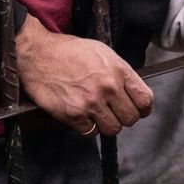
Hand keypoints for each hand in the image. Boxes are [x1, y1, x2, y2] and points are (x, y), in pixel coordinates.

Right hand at [15, 22, 151, 138]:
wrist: (38, 54)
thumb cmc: (68, 51)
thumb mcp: (102, 52)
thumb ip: (119, 73)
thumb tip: (130, 91)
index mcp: (118, 70)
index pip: (145, 100)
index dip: (142, 109)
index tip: (136, 110)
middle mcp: (108, 87)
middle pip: (131, 118)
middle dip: (123, 118)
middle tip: (113, 113)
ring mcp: (91, 102)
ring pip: (113, 129)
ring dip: (105, 125)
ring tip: (96, 115)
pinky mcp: (74, 114)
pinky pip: (90, 132)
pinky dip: (86, 127)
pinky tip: (81, 116)